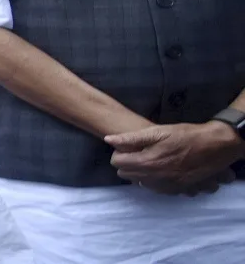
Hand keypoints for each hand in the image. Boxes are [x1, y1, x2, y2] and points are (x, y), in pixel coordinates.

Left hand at [106, 122, 244, 194]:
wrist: (214, 147)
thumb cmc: (185, 136)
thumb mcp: (157, 132)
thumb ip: (131, 138)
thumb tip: (108, 140)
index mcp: (146, 162)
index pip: (117, 163)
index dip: (119, 153)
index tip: (128, 147)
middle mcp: (153, 178)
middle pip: (125, 174)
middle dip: (127, 163)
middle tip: (138, 152)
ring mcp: (165, 186)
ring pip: (139, 182)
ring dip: (140, 172)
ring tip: (151, 159)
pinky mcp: (176, 190)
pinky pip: (155, 188)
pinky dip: (153, 179)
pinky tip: (161, 168)